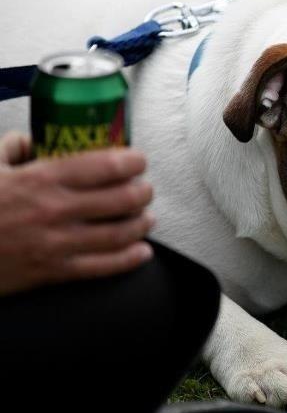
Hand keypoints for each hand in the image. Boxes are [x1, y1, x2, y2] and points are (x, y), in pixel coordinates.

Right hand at [0, 132, 155, 295]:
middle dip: (143, 192)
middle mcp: (54, 210)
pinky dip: (130, 259)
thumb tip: (31, 140)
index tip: (139, 159)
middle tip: (146, 189)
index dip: (132, 160)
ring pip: (119, 233)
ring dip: (142, 224)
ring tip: (147, 217)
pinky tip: (142, 251)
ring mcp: (56, 244)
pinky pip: (103, 267)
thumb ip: (11, 148)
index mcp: (40, 179)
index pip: (103, 165)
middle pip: (121, 198)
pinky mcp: (53, 273)